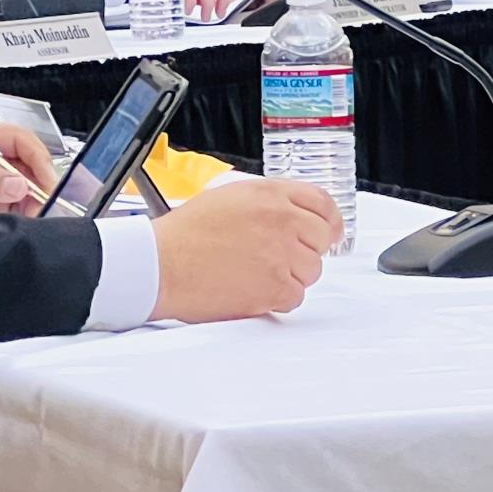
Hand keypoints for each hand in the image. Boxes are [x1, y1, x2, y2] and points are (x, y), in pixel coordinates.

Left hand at [0, 122, 57, 217]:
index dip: (37, 157)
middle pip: (27, 162)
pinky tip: (29, 219)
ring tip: (37, 215)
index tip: (48, 179)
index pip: (19, 139)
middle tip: (47, 203)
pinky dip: (27, 212)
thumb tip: (17, 184)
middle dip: (40, 182)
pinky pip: (18, 202)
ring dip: (35, 199)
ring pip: (26, 184)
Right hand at [148, 178, 343, 322]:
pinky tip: (254, 288)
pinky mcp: (275, 287)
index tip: (330, 230)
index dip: (329, 220)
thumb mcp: (230, 195)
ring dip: (292, 274)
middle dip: (306, 249)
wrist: (162, 263)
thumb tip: (295, 214)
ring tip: (258, 272)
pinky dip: (279, 298)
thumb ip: (269, 201)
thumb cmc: (186, 233)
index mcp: (270, 193)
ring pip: (312, 270)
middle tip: (281, 257)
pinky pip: (296, 296)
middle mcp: (281, 220)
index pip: (322, 202)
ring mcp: (281, 254)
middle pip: (322, 238)